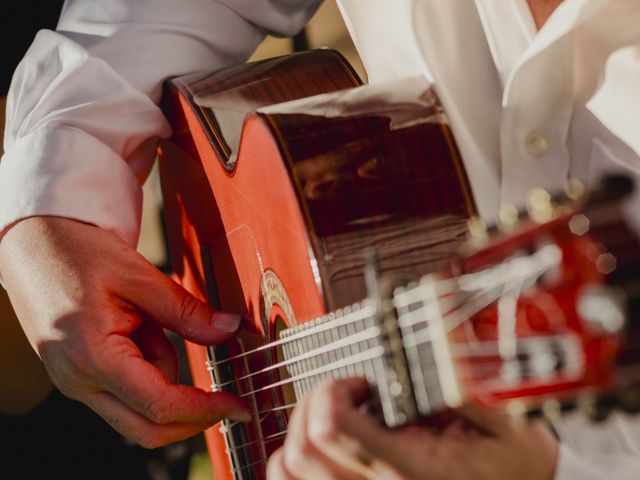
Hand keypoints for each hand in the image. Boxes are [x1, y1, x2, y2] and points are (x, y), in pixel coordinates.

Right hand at [0, 216, 249, 446]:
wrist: (34, 245)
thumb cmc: (78, 254)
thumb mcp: (140, 277)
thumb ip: (186, 311)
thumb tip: (230, 330)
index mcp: (94, 358)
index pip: (160, 405)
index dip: (206, 410)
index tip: (239, 405)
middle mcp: (79, 382)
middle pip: (148, 429)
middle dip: (193, 418)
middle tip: (228, 397)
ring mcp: (76, 383)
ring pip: (139, 409)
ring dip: (165, 377)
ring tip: (149, 322)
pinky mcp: (80, 376)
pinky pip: (126, 389)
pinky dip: (148, 368)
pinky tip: (138, 330)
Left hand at [268, 378, 557, 479]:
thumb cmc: (512, 465)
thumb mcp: (496, 420)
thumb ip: (449, 387)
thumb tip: (411, 352)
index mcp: (410, 470)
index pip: (330, 428)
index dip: (333, 391)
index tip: (361, 383)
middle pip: (298, 451)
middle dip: (313, 405)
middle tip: (349, 395)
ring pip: (287, 471)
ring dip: (302, 432)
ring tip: (339, 419)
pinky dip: (304, 456)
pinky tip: (334, 442)